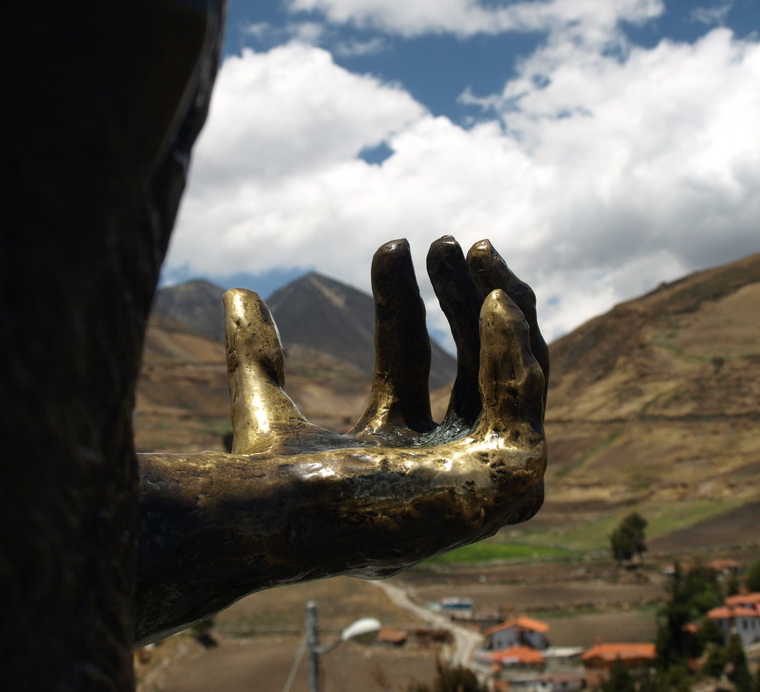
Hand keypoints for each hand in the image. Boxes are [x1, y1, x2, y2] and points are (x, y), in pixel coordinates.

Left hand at [134, 237, 546, 643]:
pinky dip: (514, 349)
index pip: (412, 361)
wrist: (282, 518)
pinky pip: (523, 402)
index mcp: (395, 451)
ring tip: (475, 250)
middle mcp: (443, 463)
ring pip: (509, 377)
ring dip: (498, 310)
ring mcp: (479, 476)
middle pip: (472, 366)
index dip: (402, 301)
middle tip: (451, 242)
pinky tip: (496, 300)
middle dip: (463, 299)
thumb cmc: (269, 488)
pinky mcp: (507, 482)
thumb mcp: (264, 407)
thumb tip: (237, 293)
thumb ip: (255, 357)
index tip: (392, 245)